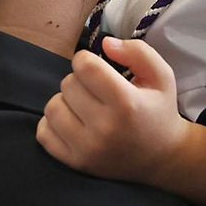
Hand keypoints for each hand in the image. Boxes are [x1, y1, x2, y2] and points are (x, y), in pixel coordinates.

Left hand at [36, 38, 205, 205]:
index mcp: (126, 103)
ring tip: (83, 105)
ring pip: (52, 107)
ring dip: (65, 100)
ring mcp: (87, 149)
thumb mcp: (162, 76)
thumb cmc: (159, 111)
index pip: (85, 67)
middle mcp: (104, 128)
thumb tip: (105, 43)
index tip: (95, 66)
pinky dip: (53, 123)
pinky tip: (72, 122)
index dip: (86, 59)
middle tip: (95, 89)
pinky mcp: (75, 163)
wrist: (162, 158)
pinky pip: (43, 133)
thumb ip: (137, 51)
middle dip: (79, 80)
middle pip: (67, 85)